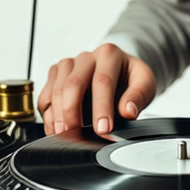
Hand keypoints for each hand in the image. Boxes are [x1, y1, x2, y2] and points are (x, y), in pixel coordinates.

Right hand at [37, 43, 155, 135]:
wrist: (118, 71)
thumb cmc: (129, 78)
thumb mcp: (144, 83)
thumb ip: (138, 96)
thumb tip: (128, 111)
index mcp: (109, 54)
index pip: (102, 81)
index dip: (102, 107)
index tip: (104, 129)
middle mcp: (86, 57)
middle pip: (73, 84)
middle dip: (74, 113)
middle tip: (77, 135)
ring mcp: (68, 65)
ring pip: (56, 90)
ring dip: (58, 116)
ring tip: (65, 135)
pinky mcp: (55, 76)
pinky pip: (45, 97)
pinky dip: (48, 116)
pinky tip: (56, 129)